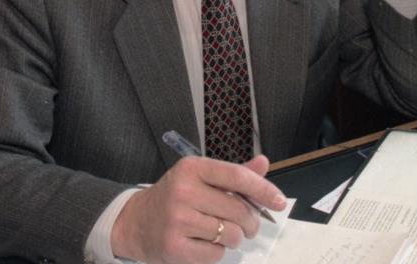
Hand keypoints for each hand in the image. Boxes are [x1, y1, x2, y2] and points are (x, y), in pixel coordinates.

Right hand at [110, 155, 286, 263]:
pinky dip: (217, 252)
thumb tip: (264, 163)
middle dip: (251, 222)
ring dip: (234, 238)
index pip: (237, 176)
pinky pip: (216, 254)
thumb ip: (233, 174)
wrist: (136, 222)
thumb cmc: (175, 197)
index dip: (263, 190)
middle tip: (249, 226)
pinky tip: (203, 243)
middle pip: (239, 211)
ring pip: (231, 235)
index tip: (280, 201)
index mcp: (192, 168)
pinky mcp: (174, 246)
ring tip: (221, 233)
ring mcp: (177, 220)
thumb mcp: (199, 178)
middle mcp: (183, 191)